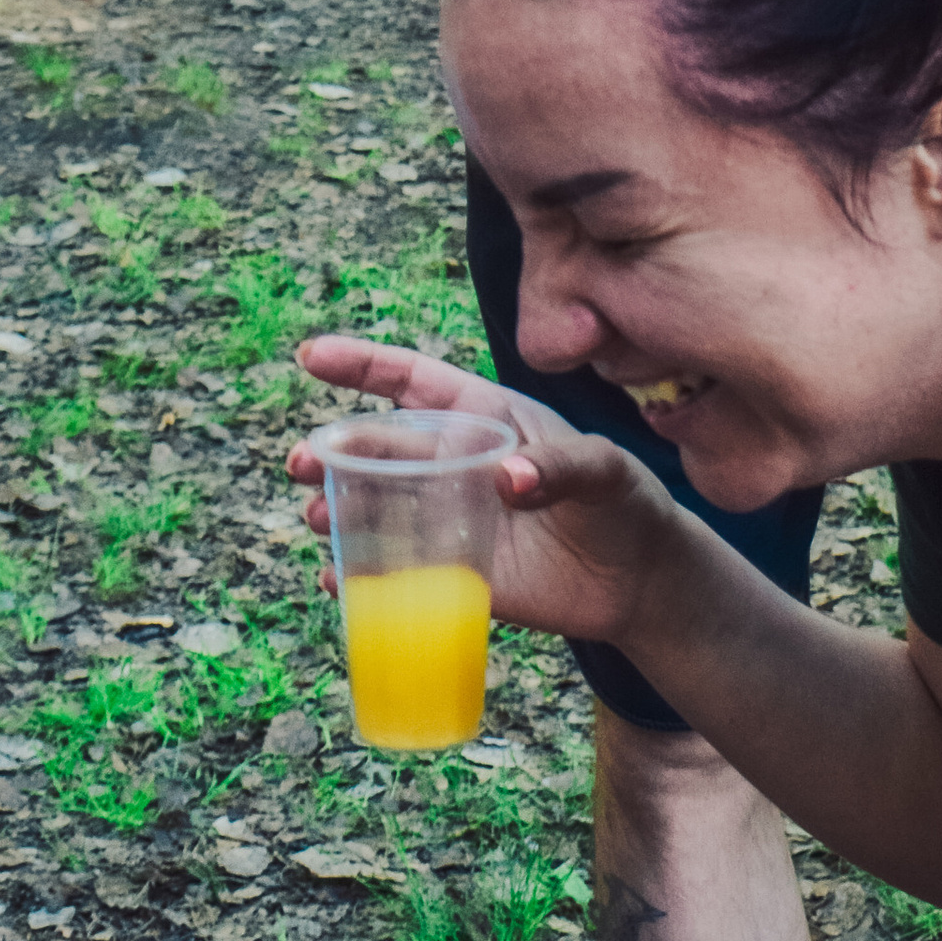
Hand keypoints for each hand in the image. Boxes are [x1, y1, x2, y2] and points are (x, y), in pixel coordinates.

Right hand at [287, 339, 686, 649]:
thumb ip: (562, 465)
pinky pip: (398, 576)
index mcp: (484, 419)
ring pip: (377, 509)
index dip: (362, 365)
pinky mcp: (457, 578)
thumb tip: (507, 480)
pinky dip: (361, 579)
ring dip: (338, 510)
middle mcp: (456, 466)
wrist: (641, 582)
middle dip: (334, 449)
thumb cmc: (625, 503)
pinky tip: (338, 582)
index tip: (311, 358)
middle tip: (300, 461)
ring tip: (317, 518)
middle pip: (381, 449)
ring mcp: (451, 523)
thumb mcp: (604, 469)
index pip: (414, 382)